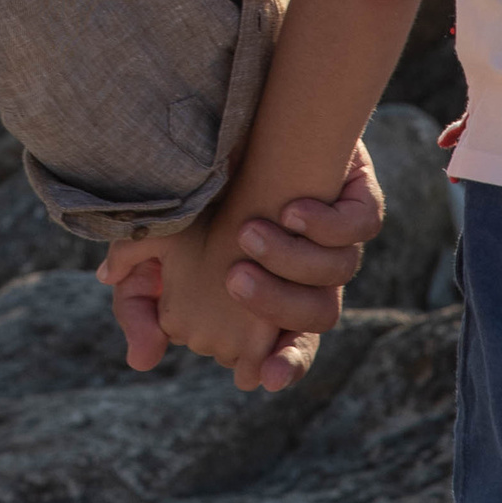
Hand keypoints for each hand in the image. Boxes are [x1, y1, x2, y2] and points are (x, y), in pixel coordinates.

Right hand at [97, 137, 388, 391]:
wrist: (227, 126)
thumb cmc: (191, 201)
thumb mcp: (149, 254)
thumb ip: (139, 307)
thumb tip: (141, 360)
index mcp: (273, 300)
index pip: (290, 348)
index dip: (285, 366)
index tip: (263, 376)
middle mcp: (312, 276)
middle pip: (318, 316)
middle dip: (279, 304)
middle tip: (234, 277)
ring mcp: (338, 239)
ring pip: (338, 272)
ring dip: (295, 259)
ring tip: (248, 232)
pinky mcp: (357, 198)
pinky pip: (361, 224)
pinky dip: (329, 223)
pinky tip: (292, 210)